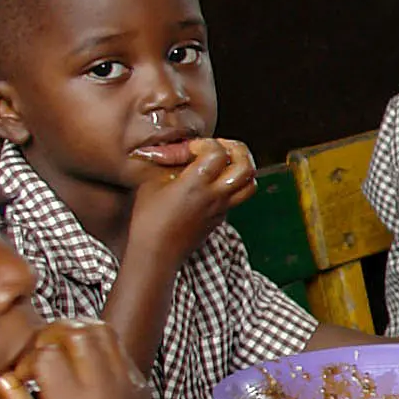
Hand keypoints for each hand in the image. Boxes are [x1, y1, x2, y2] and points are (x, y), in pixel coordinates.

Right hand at [0, 318, 152, 398]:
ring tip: (60, 347)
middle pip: (77, 332)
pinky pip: (119, 348)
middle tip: (41, 351)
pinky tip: (81, 361)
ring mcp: (128, 385)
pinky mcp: (141, 385)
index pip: (47, 354)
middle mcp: (105, 391)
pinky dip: (98, 344)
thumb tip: (4, 374)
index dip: (28, 359)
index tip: (25, 376)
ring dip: (77, 331)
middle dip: (52, 334)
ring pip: (103, 331)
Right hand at [128, 136, 255, 264]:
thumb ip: (169, 165)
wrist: (156, 255)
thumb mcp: (151, 185)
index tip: (193, 148)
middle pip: (246, 166)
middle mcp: (215, 196)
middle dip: (238, 150)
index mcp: (196, 184)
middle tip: (221, 148)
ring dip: (242, 168)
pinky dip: (233, 185)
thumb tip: (178, 152)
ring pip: (250, 184)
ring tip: (225, 164)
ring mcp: (221, 209)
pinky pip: (238, 197)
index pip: (218, 153)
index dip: (207, 143)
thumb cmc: (148, 221)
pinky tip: (213, 183)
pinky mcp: (220, 218)